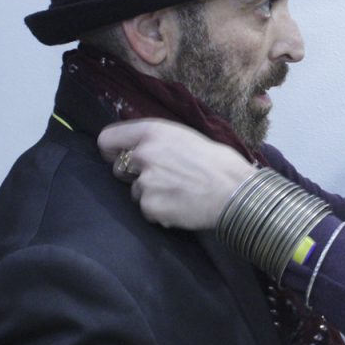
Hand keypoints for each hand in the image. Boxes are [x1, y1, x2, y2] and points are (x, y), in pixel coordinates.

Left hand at [98, 119, 256, 229]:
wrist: (236, 193)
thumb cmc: (221, 164)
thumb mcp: (189, 138)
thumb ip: (162, 142)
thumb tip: (146, 148)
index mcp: (154, 132)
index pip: (107, 139)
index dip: (112, 149)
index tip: (118, 156)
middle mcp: (144, 155)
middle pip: (118, 167)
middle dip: (134, 174)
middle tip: (161, 179)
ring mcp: (145, 182)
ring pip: (135, 192)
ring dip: (152, 195)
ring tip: (179, 194)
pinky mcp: (150, 206)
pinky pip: (147, 211)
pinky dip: (160, 212)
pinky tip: (181, 207)